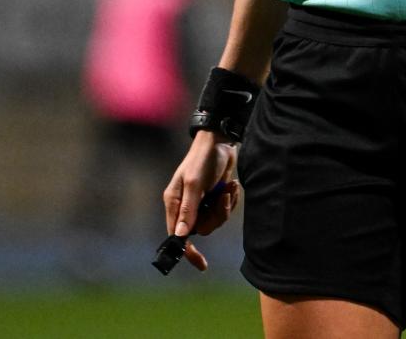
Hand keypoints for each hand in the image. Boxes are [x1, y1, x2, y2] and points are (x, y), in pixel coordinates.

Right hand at [162, 131, 240, 271]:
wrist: (221, 141)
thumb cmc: (204, 159)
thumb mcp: (195, 183)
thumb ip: (189, 209)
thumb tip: (181, 236)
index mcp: (174, 202)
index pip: (177, 235)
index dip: (188, 251)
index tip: (201, 264)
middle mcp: (185, 205)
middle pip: (202, 229)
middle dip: (216, 217)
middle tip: (222, 199)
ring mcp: (200, 203)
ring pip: (215, 222)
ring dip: (225, 207)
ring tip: (229, 188)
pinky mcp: (213, 199)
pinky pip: (223, 212)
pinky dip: (230, 201)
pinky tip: (231, 185)